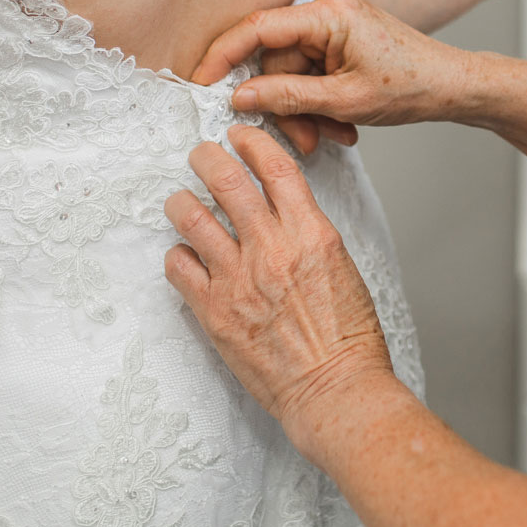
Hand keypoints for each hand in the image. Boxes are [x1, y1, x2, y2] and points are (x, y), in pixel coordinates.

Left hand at [163, 126, 398, 457]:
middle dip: (206, 157)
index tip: (239, 136)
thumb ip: (309, 235)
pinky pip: (178, 266)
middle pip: (225, 180)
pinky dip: (178, 255)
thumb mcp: (343, 268)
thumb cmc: (349, 340)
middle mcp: (271, 248)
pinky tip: (185, 258)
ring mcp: (238, 279)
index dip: (252, 143)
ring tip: (180, 201)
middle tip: (200, 154)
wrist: (335, 390)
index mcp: (312, 233)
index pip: (275, 167)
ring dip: (181, 201)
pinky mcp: (214, 311)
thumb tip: (282, 215)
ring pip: (190, 216)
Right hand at [190, 0, 473, 130]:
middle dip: (286, 103)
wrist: (453, 86)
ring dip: (306, 108)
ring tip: (334, 135)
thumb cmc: (411, 87)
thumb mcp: (344, 101)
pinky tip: (341, 122)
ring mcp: (333, 20)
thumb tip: (239, 96)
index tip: (199, 83)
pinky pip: (310, 69)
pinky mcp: (339, 35)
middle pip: (276, 58)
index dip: (223, 55)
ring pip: (292, 70)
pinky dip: (319, 99)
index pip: (258, 27)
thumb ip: (287, 96)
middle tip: (304, 139)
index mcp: (329, 12)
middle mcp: (327, 6)